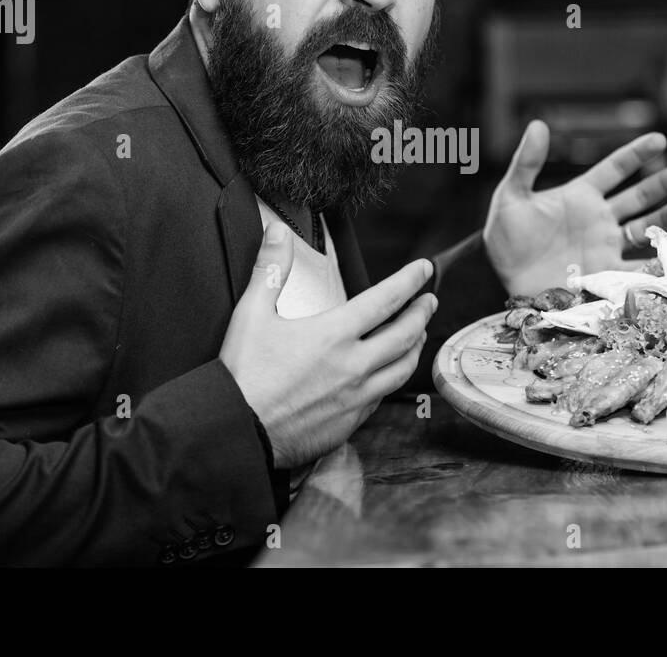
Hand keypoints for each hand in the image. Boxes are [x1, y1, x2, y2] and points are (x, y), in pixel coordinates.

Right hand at [219, 222, 437, 468]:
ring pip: (402, 369)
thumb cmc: (243, 376)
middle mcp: (353, 366)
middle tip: (430, 300)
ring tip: (419, 335)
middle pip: (404, 335)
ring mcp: (356, 397)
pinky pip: (382, 397)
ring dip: (415, 347)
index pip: (385, 300)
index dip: (409, 281)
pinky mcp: (350, 422)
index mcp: (333, 335)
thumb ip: (270, 270)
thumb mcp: (251, 314)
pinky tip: (388, 374)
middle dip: (422, 313)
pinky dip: (391, 379)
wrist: (237, 431)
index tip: (424, 270)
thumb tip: (277, 234)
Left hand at [482, 120, 666, 296]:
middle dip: (663, 183)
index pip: (614, 169)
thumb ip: (526, 163)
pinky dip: (657, 262)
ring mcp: (605, 246)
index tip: (660, 140)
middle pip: (638, 196)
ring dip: (664, 218)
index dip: (636, 154)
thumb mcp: (511, 197)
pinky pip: (638, 267)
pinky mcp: (606, 273)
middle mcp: (599, 218)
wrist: (504, 281)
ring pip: (644, 227)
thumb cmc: (506, 238)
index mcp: (580, 196)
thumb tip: (537, 124)